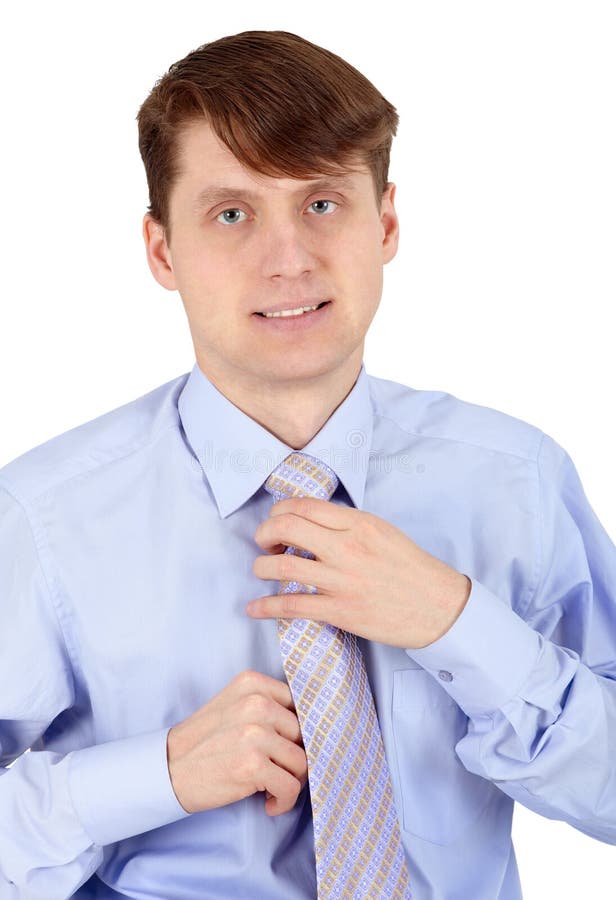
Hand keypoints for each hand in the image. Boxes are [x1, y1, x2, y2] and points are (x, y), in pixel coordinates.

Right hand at [166, 670, 307, 815]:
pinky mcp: (252, 765)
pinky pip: (291, 787)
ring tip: (271, 788)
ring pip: (301, 762)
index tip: (287, 748)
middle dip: (294, 758)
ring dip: (291, 782)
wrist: (167, 769)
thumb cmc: (205, 741)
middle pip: (303, 735)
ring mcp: (254, 733)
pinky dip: (284, 801)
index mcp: (252, 683)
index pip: (300, 705)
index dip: (298, 731)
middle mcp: (256, 703)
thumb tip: (310, 724)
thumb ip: (267, 705)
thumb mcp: (234, 705)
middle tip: (277, 772)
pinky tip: (268, 802)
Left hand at [247, 497, 471, 649]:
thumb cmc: (411, 568)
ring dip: (261, 567)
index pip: (303, 505)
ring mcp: (342, 580)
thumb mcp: (382, 530)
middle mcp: (347, 547)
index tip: (276, 523)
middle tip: (264, 543)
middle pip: (286, 528)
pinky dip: (266, 607)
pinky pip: (292, 606)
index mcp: (358, 523)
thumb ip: (346, 523)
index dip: (279, 512)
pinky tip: (254, 608)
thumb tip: (310, 521)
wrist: (439, 606)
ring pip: (282, 566)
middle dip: (264, 533)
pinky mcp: (341, 611)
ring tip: (262, 570)